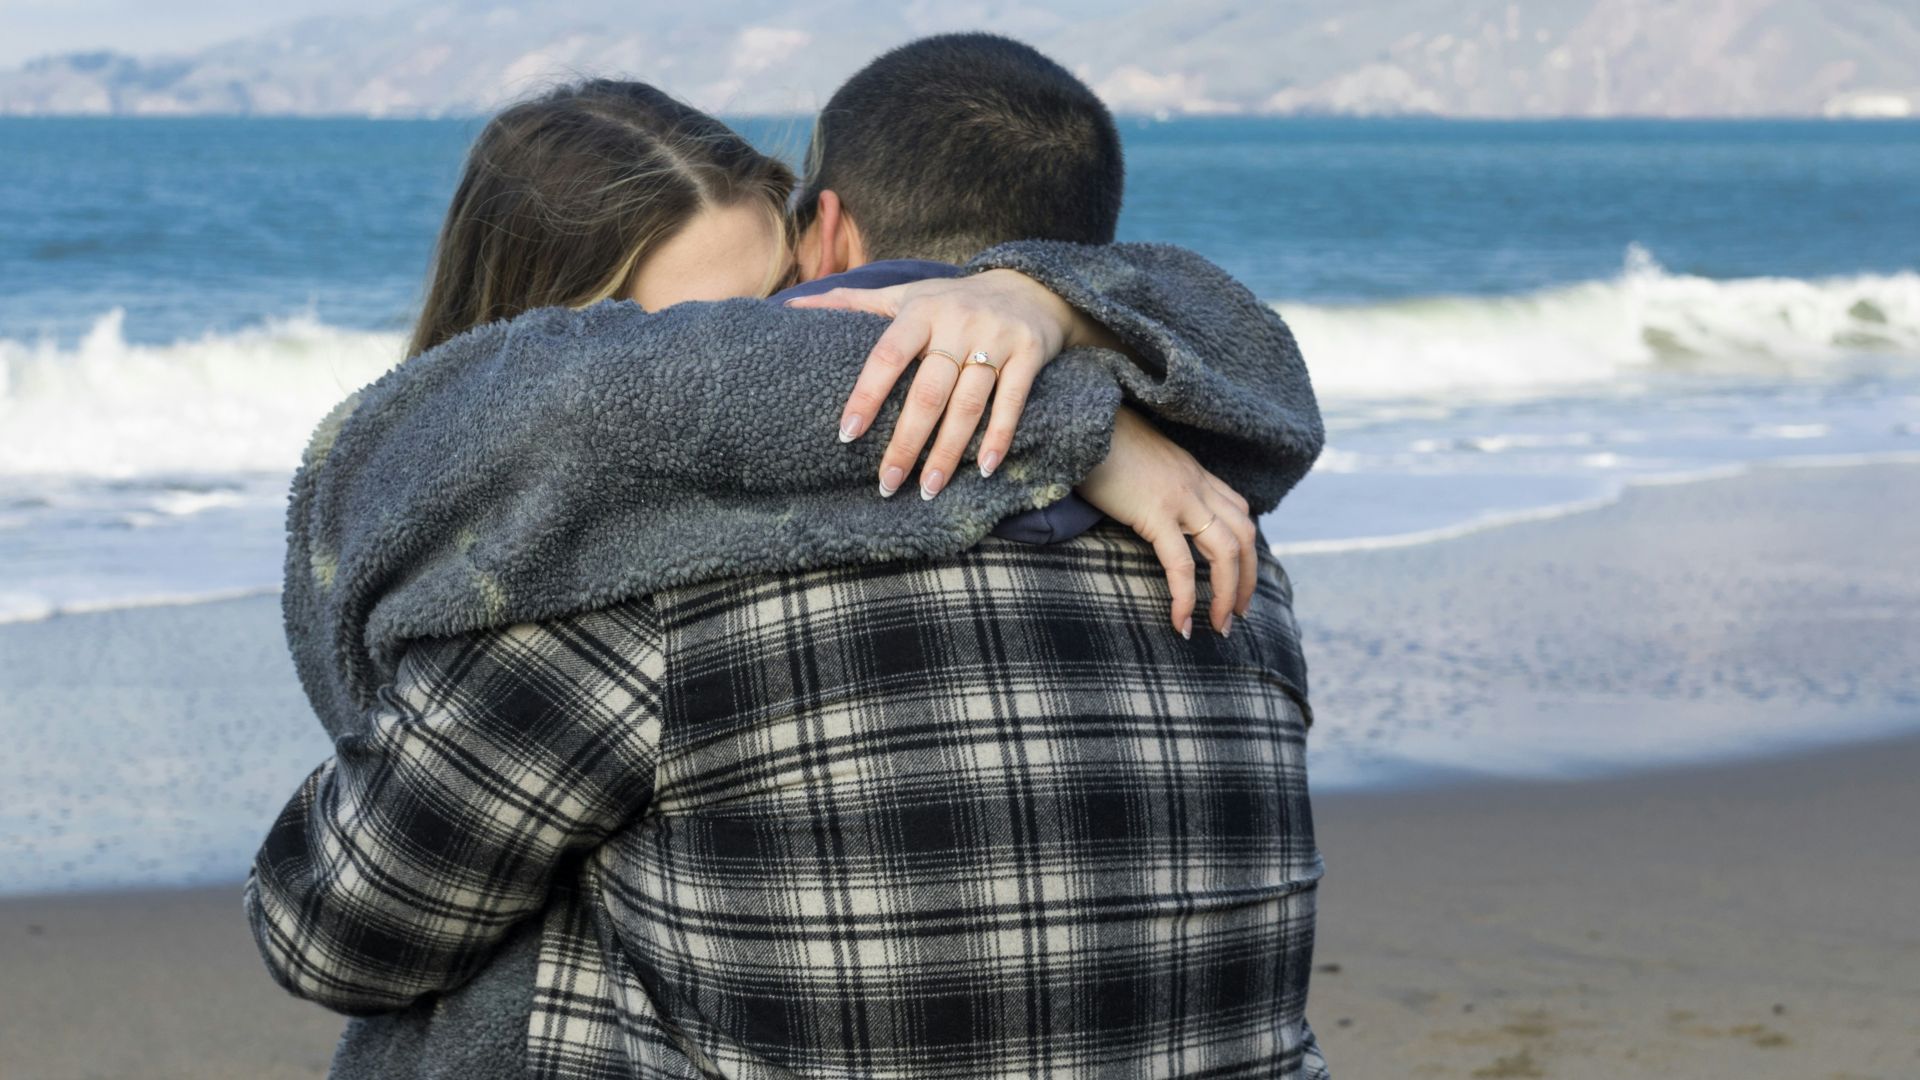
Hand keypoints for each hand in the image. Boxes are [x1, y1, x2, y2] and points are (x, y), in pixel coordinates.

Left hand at [785, 269, 1102, 498]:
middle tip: (887, 484)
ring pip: (969, 403)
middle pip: (928, 392)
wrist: (1031, 286)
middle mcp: (958, 323)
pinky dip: (1000, 438)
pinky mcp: (1030, 355)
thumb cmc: (952, 300)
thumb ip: (852, 303)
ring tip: (929, 488)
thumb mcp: (905, 295)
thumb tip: (790, 309)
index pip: (887, 356)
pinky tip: (985, 470)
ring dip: (948, 451)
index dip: (866, 396)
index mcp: (920, 310)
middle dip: (906, 441)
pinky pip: (1012, 402)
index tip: (846, 436)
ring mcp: (996, 340)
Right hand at [1078, 408, 1258, 637]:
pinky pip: (1182, 563)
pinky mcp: (1155, 511)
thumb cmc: (1098, 438)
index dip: (1245, 550)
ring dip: (1226, 594)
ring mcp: (1180, 497)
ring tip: (1218, 626)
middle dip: (1246, 580)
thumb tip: (1142, 503)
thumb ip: (1151, 481)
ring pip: (1226, 552)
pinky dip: (1186, 597)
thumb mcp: (1137, 460)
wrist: (1083, 415)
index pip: (1240, 513)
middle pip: (1245, 537)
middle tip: (1235, 615)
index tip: (1235, 580)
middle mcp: (1197, 484)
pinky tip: (1181, 623)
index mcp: (1194, 472)